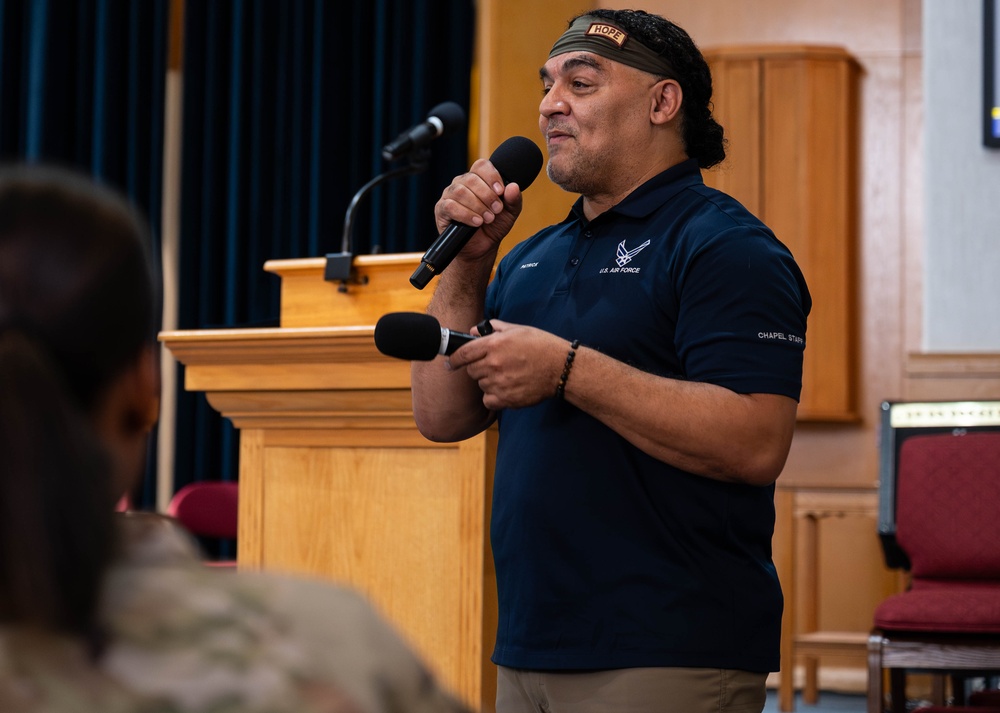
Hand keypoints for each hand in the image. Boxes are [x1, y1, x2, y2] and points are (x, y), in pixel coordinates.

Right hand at [433, 158, 523, 261]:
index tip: (500, 191)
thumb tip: (513, 186)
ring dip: (477, 205)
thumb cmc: (494, 226)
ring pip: (460, 191)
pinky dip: (465, 214)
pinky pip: (450, 206)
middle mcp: (462, 183)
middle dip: (487, 195)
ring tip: (487, 218)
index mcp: (478, 179)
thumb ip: (514, 200)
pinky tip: (476, 222)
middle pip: (471, 178)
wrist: (482, 248)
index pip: (481, 165)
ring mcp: (450, 195)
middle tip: (496, 210)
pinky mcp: (441, 209)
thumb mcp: (509, 214)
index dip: (491, 176)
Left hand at [449, 320, 569, 409]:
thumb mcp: (517, 329)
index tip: (452, 363)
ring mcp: (499, 383)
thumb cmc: (541, 345)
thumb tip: (474, 332)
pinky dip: (494, 397)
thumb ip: (493, 328)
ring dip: (489, 382)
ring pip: (481, 385)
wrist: (561, 367)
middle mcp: (493, 364)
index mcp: (493, 344)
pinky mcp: (506, 398)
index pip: (463, 354)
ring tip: (507, 375)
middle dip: (478, 368)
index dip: (454, 359)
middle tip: (494, 366)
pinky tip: (506, 389)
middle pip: (471, 371)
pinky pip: (488, 400)